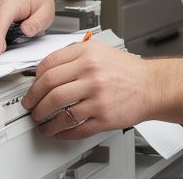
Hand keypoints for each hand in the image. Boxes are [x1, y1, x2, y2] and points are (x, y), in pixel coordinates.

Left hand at [23, 41, 151, 139]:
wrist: (151, 86)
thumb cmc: (127, 70)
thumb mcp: (100, 50)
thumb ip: (75, 54)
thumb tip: (48, 68)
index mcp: (88, 54)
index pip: (49, 65)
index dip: (34, 80)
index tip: (32, 88)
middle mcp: (91, 74)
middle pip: (49, 89)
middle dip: (34, 101)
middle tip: (30, 107)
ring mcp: (97, 97)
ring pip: (59, 111)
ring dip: (44, 120)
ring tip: (41, 122)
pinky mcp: (104, 117)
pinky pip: (75, 128)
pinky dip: (61, 132)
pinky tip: (57, 131)